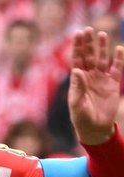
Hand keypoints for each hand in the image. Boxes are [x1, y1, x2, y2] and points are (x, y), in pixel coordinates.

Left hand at [68, 26, 123, 145]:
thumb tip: (77, 70)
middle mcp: (89, 77)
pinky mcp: (113, 83)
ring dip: (102, 47)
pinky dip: (118, 58)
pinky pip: (117, 68)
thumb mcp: (77, 105)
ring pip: (102, 59)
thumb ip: (77, 87)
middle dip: (88, 43)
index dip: (78, 47)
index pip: (77, 60)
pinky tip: (119, 49)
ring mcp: (101, 79)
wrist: (96, 129)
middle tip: (88, 29)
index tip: (77, 34)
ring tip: (101, 34)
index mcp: (78, 81)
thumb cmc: (82, 119)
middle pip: (89, 56)